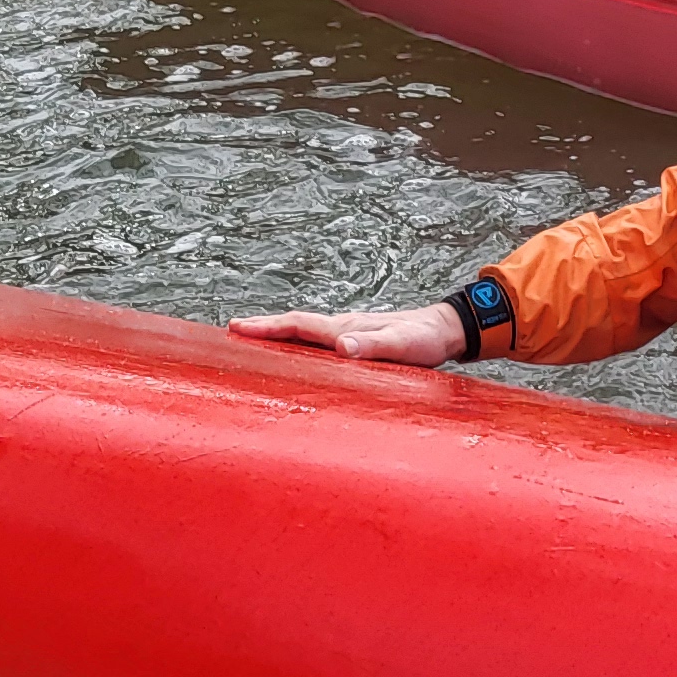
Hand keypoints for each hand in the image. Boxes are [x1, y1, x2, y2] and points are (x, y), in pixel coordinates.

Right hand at [231, 302, 466, 365]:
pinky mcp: (355, 340)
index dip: (268, 327)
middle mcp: (342, 326)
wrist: (444, 329)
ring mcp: (348, 332)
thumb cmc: (425, 340)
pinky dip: (297, 342)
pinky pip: (317, 340)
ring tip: (252, 340)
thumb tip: (341, 347)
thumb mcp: (402, 346)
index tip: (237, 328)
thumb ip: (374, 347)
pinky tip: (294, 351)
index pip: (299, 325)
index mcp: (346, 327)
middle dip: (263, 328)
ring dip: (277, 334)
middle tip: (232, 331)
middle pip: (295, 325)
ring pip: (304, 331)